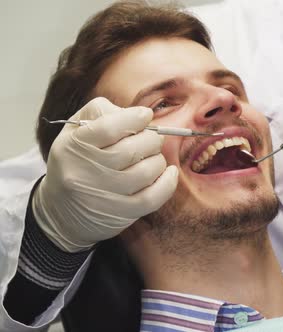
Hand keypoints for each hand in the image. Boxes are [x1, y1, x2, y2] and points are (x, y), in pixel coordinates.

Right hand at [33, 97, 177, 251]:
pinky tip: (169, 173)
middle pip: (132, 149)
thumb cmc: (76, 162)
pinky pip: (153, 197)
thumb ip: (102, 113)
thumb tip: (138, 115)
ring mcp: (103, 196)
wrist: (60, 212)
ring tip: (153, 156)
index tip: (145, 115)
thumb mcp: (75, 131)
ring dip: (158, 160)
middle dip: (150, 139)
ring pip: (146, 171)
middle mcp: (85, 172)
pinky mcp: (120, 214)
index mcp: (73, 147)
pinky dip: (168, 182)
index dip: (134, 118)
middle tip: (151, 139)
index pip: (108, 127)